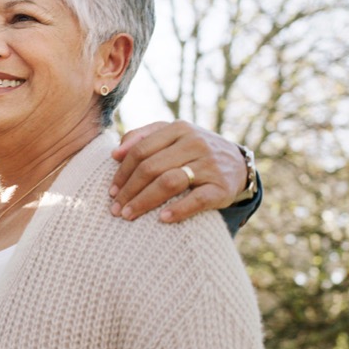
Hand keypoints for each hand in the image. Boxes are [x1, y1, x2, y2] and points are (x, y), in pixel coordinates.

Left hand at [109, 120, 245, 222]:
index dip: (122, 172)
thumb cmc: (193, 151)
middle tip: (115, 208)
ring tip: (129, 215)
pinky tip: (162, 219)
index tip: (111, 191)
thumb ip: (142, 137)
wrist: (237, 164)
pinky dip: (178, 210)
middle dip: (129, 190)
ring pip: (169, 182)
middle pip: (151, 167)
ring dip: (144, 201)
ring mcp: (209, 165)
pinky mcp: (221, 187)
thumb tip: (115, 153)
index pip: (141, 150)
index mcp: (179, 129)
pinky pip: (197, 199)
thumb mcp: (172, 136)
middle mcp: (195, 143)